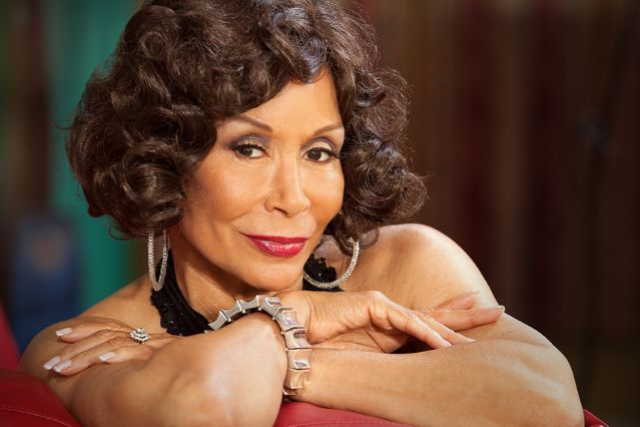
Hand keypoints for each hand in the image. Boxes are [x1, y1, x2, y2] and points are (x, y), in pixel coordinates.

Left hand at [43, 317, 177, 375]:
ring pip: (114, 342)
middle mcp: (146, 339)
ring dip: (86, 355)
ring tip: (61, 368)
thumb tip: (120, 364)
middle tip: (51, 364)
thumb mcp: (161, 364)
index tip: (61, 335)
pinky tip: (101, 359)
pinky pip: (137, 349)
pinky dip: (118, 352)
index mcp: (143, 339)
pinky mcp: (162, 351)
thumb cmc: (190, 370)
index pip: (108, 329)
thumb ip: (144, 360)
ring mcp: (153, 344)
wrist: (218, 364)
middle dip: (76, 348)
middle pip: (105, 335)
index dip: (84, 330)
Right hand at [277, 290, 503, 350]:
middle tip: (498, 311)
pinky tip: (447, 346)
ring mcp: (382, 308)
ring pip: (426, 319)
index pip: (426, 324)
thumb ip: (383, 363)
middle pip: (435, 316)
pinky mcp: (373, 306)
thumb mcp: (360, 359)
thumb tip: (404, 380)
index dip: (451, 322)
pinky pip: (406, 322)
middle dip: (466, 314)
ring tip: (486, 324)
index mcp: (387, 329)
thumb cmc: (319, 346)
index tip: (476, 318)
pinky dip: (427, 334)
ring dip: (455, 326)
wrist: (292, 332)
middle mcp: (389, 315)